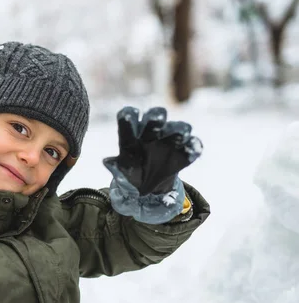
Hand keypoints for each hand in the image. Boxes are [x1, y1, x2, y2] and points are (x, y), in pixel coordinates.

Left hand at [102, 107, 201, 223]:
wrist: (147, 187)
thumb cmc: (130, 173)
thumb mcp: (121, 172)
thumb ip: (116, 166)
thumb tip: (107, 162)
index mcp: (132, 135)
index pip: (129, 119)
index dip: (128, 116)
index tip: (126, 115)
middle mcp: (151, 133)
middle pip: (155, 118)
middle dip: (156, 117)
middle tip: (157, 118)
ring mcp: (169, 140)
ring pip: (177, 128)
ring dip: (179, 129)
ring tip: (180, 134)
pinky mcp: (184, 152)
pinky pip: (193, 146)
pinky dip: (194, 147)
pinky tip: (192, 149)